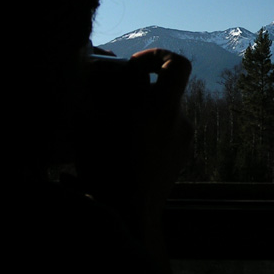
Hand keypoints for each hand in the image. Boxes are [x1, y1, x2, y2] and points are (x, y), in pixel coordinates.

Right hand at [74, 49, 192, 231]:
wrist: (130, 216)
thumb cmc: (106, 170)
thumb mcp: (90, 127)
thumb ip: (98, 96)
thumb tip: (98, 75)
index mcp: (161, 108)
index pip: (177, 65)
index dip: (156, 57)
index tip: (133, 66)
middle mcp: (178, 121)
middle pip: (167, 87)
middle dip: (144, 85)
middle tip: (120, 93)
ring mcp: (183, 140)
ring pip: (164, 112)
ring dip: (143, 113)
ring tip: (116, 129)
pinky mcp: (181, 156)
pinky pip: (167, 133)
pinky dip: (149, 133)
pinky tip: (127, 149)